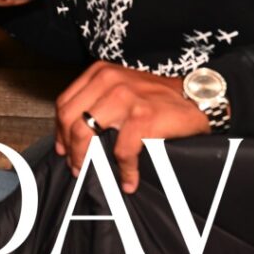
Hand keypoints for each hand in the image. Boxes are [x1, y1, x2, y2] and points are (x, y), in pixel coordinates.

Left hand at [55, 61, 209, 193]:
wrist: (193, 97)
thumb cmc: (155, 97)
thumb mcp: (121, 87)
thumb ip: (97, 102)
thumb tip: (72, 135)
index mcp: (100, 73)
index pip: (65, 102)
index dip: (60, 129)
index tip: (63, 148)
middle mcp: (108, 80)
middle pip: (70, 118)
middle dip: (70, 148)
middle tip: (76, 166)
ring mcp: (125, 97)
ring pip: (86, 132)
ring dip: (86, 159)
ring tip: (91, 173)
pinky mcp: (142, 117)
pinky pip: (122, 152)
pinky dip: (125, 172)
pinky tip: (128, 181)